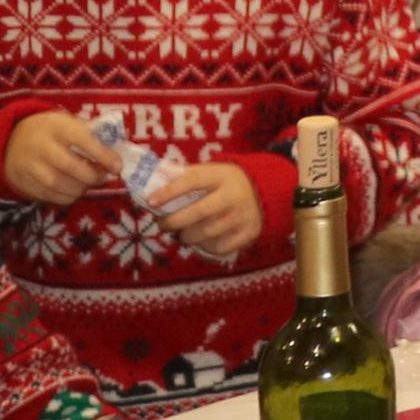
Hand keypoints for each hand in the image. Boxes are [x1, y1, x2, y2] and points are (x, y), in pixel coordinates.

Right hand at [3, 112, 120, 206]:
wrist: (12, 139)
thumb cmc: (52, 131)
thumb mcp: (69, 123)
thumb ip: (92, 135)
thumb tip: (117, 155)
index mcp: (56, 125)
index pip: (82, 139)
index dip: (103, 155)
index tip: (118, 167)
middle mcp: (40, 145)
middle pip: (70, 166)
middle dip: (92, 176)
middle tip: (104, 178)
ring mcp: (28, 165)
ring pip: (59, 185)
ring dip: (81, 189)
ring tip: (88, 183)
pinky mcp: (22, 182)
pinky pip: (49, 196)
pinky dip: (67, 197)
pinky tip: (73, 189)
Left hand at [149, 164, 266, 260]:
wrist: (268, 191)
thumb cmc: (227, 182)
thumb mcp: (212, 172)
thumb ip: (186, 175)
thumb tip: (153, 180)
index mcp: (222, 175)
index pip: (192, 180)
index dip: (169, 191)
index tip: (151, 202)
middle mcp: (234, 195)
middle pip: (199, 212)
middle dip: (174, 221)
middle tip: (163, 225)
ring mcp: (243, 215)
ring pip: (207, 233)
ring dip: (188, 236)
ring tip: (182, 234)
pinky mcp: (250, 233)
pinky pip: (220, 247)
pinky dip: (206, 247)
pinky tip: (202, 240)